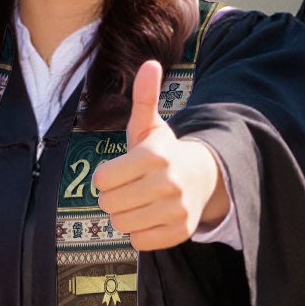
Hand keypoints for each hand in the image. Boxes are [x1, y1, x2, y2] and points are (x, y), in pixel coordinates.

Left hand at [91, 60, 225, 249]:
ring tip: (138, 202)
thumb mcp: (150, 125)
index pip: (102, 180)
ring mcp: (176, 210)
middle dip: (112, 197)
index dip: (104, 177)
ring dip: (124, 215)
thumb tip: (150, 63)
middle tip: (127, 188)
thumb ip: (144, 97)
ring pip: (122, 225)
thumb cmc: (164, 151)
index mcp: (155, 156)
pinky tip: (149, 216)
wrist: (202, 178)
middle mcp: (168, 184)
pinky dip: (139, 232)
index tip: (118, 172)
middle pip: (109, 204)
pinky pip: (139, 241)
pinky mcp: (180, 232)